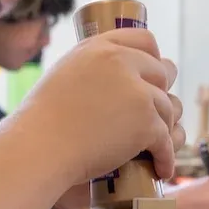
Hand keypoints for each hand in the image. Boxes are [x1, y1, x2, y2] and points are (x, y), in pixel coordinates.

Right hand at [16, 27, 184, 187]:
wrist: (40, 147)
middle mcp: (121, 62)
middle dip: (161, 94)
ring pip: (168, 108)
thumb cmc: (41, 121)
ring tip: (158, 146)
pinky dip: (165, 158)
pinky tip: (161, 168)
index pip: (143, 40)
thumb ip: (92, 68)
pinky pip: (167, 140)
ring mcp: (138, 93)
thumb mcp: (63, 75)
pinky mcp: (147, 123)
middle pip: (162, 73)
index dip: (153, 57)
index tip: (154, 74)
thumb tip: (115, 75)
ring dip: (164, 128)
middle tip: (155, 115)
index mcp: (99, 48)